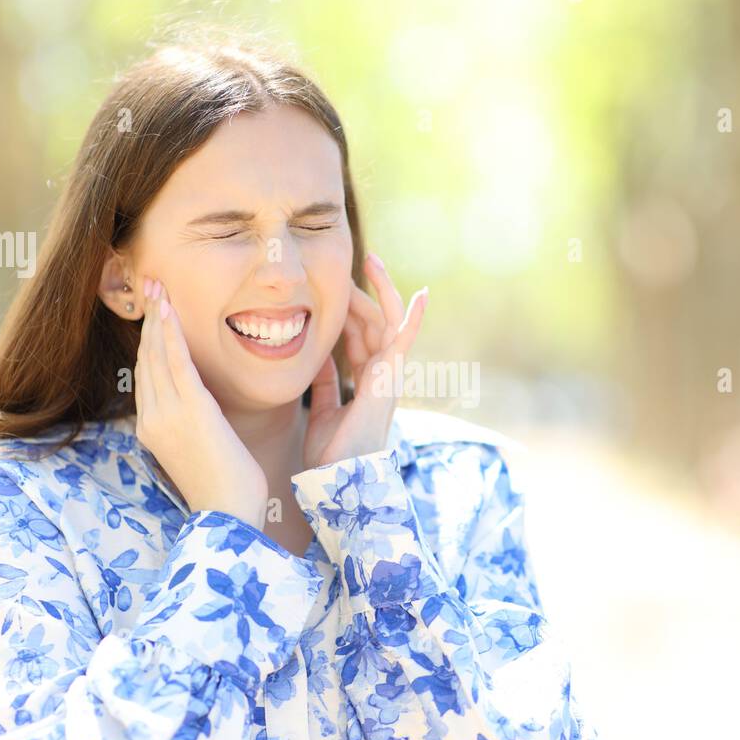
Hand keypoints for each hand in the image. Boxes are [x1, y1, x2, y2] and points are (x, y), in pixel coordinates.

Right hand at [134, 278, 268, 526]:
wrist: (229, 517)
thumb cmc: (227, 490)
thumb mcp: (202, 451)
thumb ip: (194, 425)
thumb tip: (202, 407)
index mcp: (152, 429)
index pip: (147, 375)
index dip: (150, 341)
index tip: (155, 313)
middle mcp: (152, 419)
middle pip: (146, 359)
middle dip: (149, 321)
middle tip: (152, 287)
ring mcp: (167, 415)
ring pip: (157, 355)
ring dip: (158, 318)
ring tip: (158, 288)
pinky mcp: (190, 412)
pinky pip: (176, 363)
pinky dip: (171, 334)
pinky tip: (170, 311)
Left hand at [303, 252, 427, 468]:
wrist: (338, 478)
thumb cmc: (331, 454)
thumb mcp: (320, 411)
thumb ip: (323, 384)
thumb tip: (318, 356)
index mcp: (366, 383)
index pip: (360, 338)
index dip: (349, 313)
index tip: (333, 291)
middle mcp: (381, 375)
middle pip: (373, 324)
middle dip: (363, 293)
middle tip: (355, 261)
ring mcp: (388, 375)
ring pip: (386, 322)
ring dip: (381, 290)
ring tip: (371, 261)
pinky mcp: (389, 377)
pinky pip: (403, 340)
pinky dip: (413, 317)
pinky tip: (421, 294)